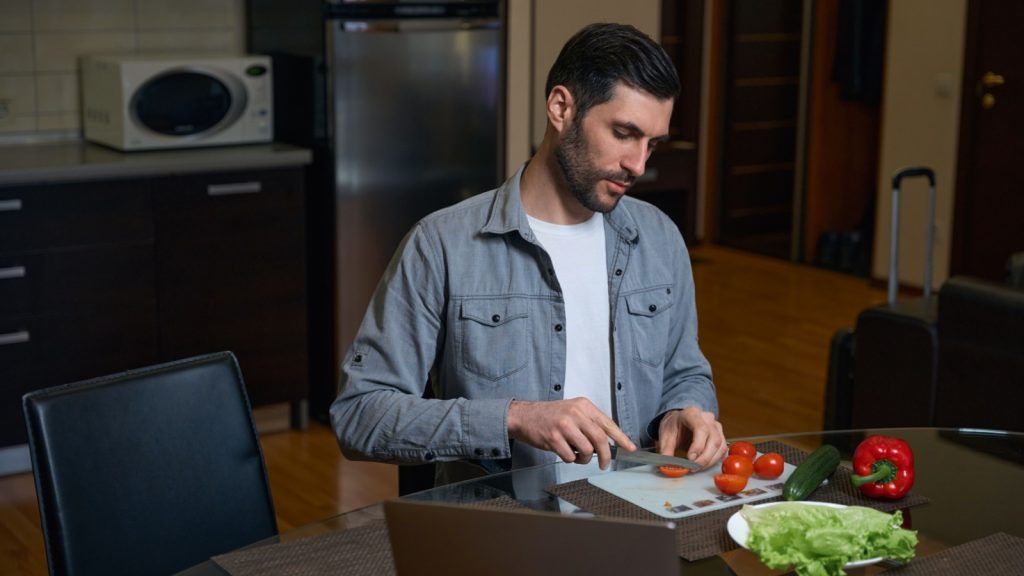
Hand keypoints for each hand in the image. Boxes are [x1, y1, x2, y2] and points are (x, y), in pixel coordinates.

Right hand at [507, 398, 635, 468]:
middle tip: (605, 464)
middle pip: (600, 439)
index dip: (621, 438)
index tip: (630, 448)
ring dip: (584, 459)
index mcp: (584, 405)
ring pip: (586, 450)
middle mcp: (575, 413)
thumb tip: (609, 441)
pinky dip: (570, 459)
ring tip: (577, 456)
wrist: (524, 416)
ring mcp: (564, 425)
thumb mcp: (573, 411)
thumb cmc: (550, 416)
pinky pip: (570, 456)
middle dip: (605, 456)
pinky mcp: (553, 438)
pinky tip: (564, 453)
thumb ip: (590, 423)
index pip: (608, 423)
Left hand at [657, 406, 726, 468]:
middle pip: (714, 439)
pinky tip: (703, 465)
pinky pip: (722, 450)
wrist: (679, 420)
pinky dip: (714, 460)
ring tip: (696, 468)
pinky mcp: (721, 436)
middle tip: (693, 468)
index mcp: (692, 414)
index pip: (701, 429)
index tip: (690, 458)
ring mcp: (716, 426)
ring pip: (721, 446)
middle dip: (704, 458)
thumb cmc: (674, 425)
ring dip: (710, 461)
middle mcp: (707, 418)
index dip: (698, 446)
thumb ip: (666, 450)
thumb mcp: (665, 435)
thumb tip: (668, 466)